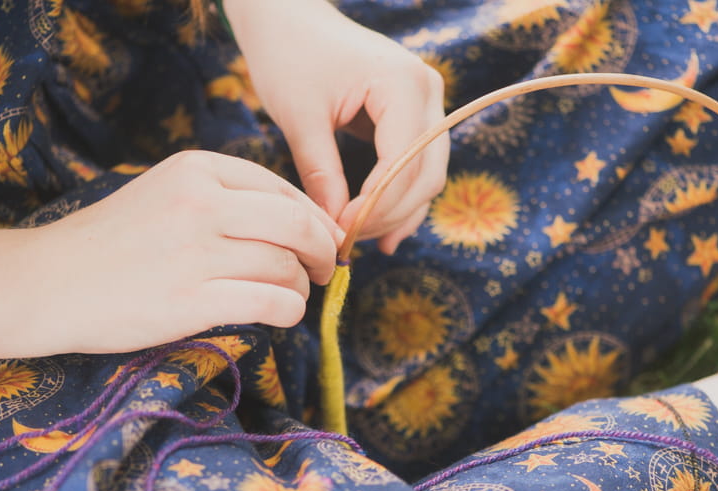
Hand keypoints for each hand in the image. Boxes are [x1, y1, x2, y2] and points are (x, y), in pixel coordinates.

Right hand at [37, 150, 342, 353]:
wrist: (48, 282)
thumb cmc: (112, 242)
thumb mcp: (165, 194)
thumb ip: (224, 199)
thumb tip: (298, 223)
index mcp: (196, 170)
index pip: (282, 188)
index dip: (315, 218)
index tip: (325, 239)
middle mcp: (200, 204)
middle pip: (296, 225)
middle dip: (322, 250)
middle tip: (325, 270)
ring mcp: (196, 253)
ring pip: (286, 266)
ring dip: (302, 286)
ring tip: (294, 295)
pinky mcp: (191, 301)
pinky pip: (270, 303)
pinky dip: (290, 310)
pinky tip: (283, 314)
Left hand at [223, 0, 448, 253]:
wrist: (289, 20)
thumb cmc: (289, 56)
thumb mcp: (299, 116)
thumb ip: (320, 171)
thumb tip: (334, 228)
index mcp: (402, 83)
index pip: (404, 161)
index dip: (376, 204)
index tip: (340, 231)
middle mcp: (427, 91)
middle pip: (426, 174)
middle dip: (389, 214)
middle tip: (348, 241)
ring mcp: (427, 103)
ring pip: (427, 176)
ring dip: (398, 213)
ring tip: (362, 241)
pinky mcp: (414, 117)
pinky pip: (417, 167)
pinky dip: (399, 200)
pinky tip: (378, 232)